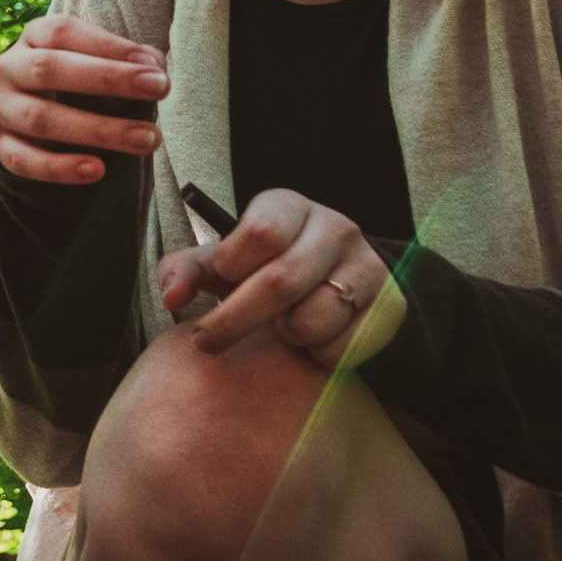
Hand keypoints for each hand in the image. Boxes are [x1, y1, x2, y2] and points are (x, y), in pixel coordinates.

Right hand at [0, 13, 166, 184]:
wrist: (26, 113)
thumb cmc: (75, 77)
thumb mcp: (96, 59)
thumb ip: (126, 59)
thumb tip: (153, 66)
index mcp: (33, 37)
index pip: (63, 32)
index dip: (108, 46)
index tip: (154, 66)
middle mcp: (9, 68)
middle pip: (48, 69)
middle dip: (107, 78)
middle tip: (159, 89)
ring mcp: (1, 108)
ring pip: (39, 118)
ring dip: (97, 129)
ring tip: (146, 139)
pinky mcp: (0, 145)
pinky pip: (22, 160)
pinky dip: (59, 168)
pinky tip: (97, 170)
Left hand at [163, 187, 405, 366]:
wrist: (333, 281)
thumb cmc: (261, 267)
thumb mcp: (220, 261)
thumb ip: (185, 270)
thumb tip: (172, 297)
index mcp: (290, 206)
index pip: (261, 234)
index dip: (232, 266)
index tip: (222, 281)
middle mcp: (336, 228)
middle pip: (281, 282)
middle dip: (234, 320)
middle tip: (207, 340)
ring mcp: (368, 267)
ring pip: (313, 320)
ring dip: (284, 335)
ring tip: (279, 325)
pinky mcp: (389, 306)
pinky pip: (342, 347)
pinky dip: (315, 354)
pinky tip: (312, 336)